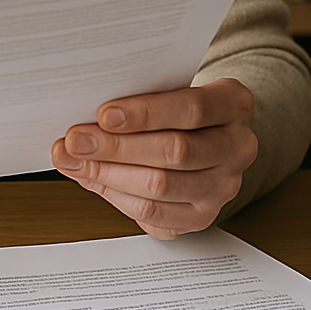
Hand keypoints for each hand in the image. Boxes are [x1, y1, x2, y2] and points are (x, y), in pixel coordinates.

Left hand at [50, 78, 256, 238]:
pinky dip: (115, 196)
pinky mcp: (202, 215)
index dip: (145, 113)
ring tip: (73, 161)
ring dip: (107, 174)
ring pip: (160, 186)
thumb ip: (131, 106)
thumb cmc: (173, 111)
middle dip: (116, 147)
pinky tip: (92, 180)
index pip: (192, 108)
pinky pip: (153, 213)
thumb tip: (78, 129)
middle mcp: (237, 147)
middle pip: (175, 151)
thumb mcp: (163, 93)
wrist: (201, 139)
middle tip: (75, 141)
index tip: (103, 114)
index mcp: (233, 105)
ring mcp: (224, 186)